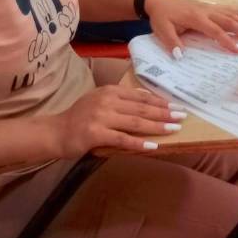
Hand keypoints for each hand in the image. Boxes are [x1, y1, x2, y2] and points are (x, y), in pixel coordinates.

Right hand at [53, 85, 185, 156]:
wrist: (55, 132)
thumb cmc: (79, 118)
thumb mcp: (100, 102)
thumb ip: (121, 101)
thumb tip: (147, 102)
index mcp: (110, 91)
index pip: (141, 96)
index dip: (160, 102)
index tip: (176, 106)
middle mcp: (107, 101)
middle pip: (142, 108)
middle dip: (165, 113)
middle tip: (182, 116)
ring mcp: (101, 117)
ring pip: (136, 122)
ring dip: (157, 126)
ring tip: (174, 129)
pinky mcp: (96, 133)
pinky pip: (123, 139)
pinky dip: (140, 143)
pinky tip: (153, 146)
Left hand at [146, 0, 237, 56]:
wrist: (159, 0)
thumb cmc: (161, 16)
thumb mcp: (162, 30)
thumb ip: (171, 42)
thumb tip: (180, 56)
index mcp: (196, 18)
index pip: (215, 30)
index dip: (226, 40)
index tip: (237, 51)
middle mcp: (206, 11)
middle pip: (228, 21)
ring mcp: (209, 7)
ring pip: (231, 13)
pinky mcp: (210, 6)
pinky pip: (228, 7)